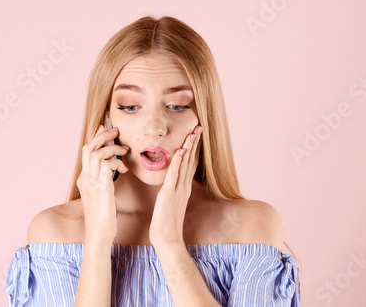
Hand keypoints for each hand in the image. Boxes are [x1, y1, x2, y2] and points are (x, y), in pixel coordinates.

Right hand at [76, 124, 129, 244]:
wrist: (99, 234)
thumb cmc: (104, 217)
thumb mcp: (103, 195)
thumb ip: (105, 180)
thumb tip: (114, 168)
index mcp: (85, 179)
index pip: (87, 151)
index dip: (96, 138)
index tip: (106, 128)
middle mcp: (85, 177)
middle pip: (88, 146)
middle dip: (102, 135)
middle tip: (116, 131)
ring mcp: (90, 181)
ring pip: (95, 151)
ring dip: (112, 147)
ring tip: (124, 151)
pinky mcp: (100, 185)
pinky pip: (105, 162)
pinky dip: (116, 160)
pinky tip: (124, 168)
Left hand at [149, 125, 202, 246]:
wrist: (167, 239)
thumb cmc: (166, 224)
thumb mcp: (169, 204)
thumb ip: (172, 192)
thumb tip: (170, 184)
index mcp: (184, 188)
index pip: (190, 164)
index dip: (194, 149)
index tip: (196, 135)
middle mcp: (184, 186)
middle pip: (191, 160)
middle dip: (195, 143)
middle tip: (199, 127)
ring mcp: (178, 189)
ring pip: (185, 164)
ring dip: (190, 147)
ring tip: (194, 132)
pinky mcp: (169, 193)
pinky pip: (174, 174)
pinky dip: (178, 161)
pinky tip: (181, 150)